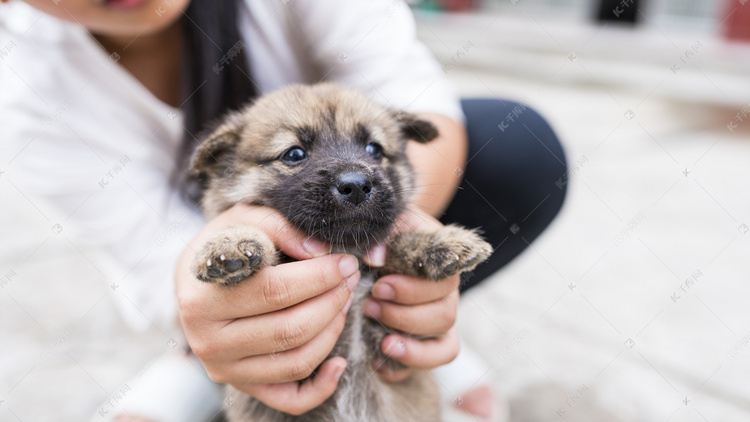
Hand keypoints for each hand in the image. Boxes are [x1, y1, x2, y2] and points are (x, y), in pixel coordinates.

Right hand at [175, 204, 359, 414]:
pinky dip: (322, 385)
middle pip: (290, 329)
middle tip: (350, 278)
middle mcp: (208, 342)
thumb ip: (278, 227)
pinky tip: (340, 361)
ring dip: (333, 331)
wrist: (194, 281)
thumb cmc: (223, 246)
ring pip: (297, 361)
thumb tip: (320, 250)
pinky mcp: (243, 385)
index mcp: (202, 299)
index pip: (274, 290)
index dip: (319, 276)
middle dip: (332, 300)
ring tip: (345, 302)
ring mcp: (226, 369)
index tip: (344, 261)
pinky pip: (291, 399)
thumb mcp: (241, 221)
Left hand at [362, 206, 460, 381]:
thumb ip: (381, 234)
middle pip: (446, 316)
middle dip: (405, 316)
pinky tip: (379, 360)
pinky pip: (426, 366)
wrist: (375, 247)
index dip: (414, 289)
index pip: (445, 281)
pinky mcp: (423, 345)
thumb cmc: (381, 235)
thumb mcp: (382, 226)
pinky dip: (404, 367)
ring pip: (444, 347)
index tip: (380, 285)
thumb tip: (376, 256)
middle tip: (370, 307)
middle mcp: (446, 295)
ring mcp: (436, 323)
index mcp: (441, 262)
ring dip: (411, 347)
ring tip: (381, 341)